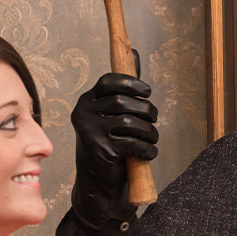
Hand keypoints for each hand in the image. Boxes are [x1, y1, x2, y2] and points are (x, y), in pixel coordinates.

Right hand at [70, 69, 158, 224]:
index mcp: (86, 102)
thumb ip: (125, 87)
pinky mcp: (100, 150)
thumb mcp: (114, 115)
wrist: (98, 183)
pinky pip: (131, 143)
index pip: (109, 81)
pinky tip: (148, 154)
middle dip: (146, 111)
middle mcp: (83, 114)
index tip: (147, 92)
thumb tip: (133, 52)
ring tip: (152, 140)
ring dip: (149, 132)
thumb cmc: (110, 144)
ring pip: (130, 123)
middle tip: (153, 121)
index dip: (132, 83)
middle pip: (123, 102)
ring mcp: (89, 132)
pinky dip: (146, 149)